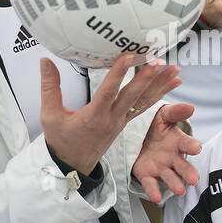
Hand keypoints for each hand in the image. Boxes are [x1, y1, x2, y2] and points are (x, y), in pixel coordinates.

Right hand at [39, 54, 181, 175]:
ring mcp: (120, 122)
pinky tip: (172, 84)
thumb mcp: (50, 115)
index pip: (108, 92)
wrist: (72, 165)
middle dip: (147, 79)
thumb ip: (49, 87)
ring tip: (176, 71)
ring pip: (144, 102)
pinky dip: (159, 95)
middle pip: (132, 97)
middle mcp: (111, 119)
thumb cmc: (61, 141)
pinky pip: (144, 108)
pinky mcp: (124, 123)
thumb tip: (45, 61)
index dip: (118, 74)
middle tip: (159, 62)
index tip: (128, 57)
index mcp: (93, 116)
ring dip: (160, 86)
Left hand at [132, 102, 201, 202]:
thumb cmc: (156, 124)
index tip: (197, 148)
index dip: (192, 146)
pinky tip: (157, 198)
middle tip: (194, 179)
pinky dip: (153, 191)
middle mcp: (172, 157)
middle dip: (188, 172)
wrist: (138, 134)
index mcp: (178, 141)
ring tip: (180, 190)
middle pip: (182, 166)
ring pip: (169, 177)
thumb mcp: (164, 115)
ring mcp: (160, 167)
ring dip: (175, 184)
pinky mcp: (147, 174)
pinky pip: (150, 184)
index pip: (187, 144)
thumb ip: (176, 112)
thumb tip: (190, 107)